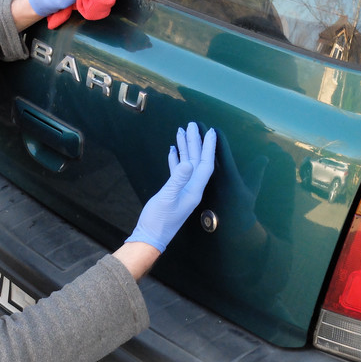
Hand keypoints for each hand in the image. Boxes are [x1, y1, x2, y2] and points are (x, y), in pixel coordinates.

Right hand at [126, 123, 216, 251]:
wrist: (149, 237)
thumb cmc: (158, 221)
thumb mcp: (167, 198)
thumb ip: (177, 180)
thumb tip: (187, 162)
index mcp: (194, 190)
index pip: (205, 164)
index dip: (208, 148)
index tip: (210, 132)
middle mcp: (191, 188)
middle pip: (196, 161)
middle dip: (195, 142)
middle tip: (193, 124)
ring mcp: (182, 190)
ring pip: (186, 164)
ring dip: (185, 148)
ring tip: (181, 131)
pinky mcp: (173, 192)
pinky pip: (177, 171)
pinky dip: (175, 160)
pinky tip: (172, 150)